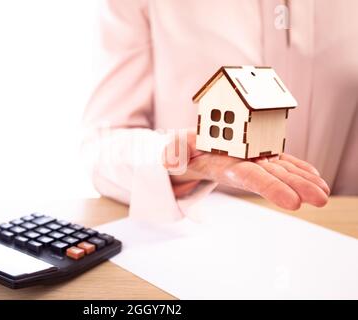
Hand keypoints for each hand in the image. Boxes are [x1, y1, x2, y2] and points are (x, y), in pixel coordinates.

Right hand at [163, 130, 328, 209]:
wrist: (190, 153)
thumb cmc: (182, 152)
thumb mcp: (175, 149)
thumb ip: (173, 152)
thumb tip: (168, 160)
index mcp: (224, 165)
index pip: (249, 177)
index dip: (271, 188)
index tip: (293, 202)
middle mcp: (241, 165)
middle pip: (272, 176)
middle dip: (296, 186)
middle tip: (320, 198)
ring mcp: (251, 160)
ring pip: (280, 169)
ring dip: (302, 179)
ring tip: (323, 190)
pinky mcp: (256, 154)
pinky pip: (279, 160)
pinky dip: (297, 167)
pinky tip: (314, 175)